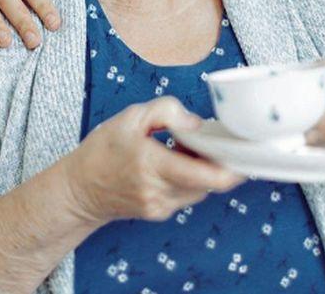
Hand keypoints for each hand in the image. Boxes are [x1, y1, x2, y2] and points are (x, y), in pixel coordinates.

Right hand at [65, 97, 245, 224]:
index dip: (234, 169)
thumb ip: (167, 111)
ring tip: (190, 150)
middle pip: (210, 184)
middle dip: (221, 164)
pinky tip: (178, 163)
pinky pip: (188, 195)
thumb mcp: (130, 117)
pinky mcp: (161, 212)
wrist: (79, 190)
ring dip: (205, 171)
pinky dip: (191, 179)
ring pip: (201, 190)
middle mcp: (159, 191)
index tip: (246, 153)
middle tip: (221, 143)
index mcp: (152, 164)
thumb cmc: (102, 150)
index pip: (207, 175)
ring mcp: (161, 206)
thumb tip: (197, 123)